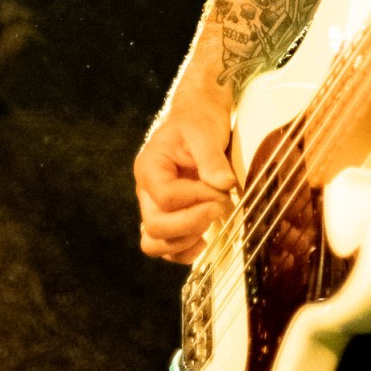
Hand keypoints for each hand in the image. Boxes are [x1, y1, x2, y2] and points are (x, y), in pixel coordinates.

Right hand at [135, 91, 238, 265]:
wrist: (198, 119)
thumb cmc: (198, 121)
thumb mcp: (205, 131)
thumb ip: (212, 158)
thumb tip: (224, 184)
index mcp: (150, 167)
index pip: (166, 198)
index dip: (196, 199)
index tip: (221, 190)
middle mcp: (146, 191)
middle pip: (155, 225)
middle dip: (191, 222)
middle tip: (220, 207)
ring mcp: (154, 207)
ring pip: (155, 243)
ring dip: (186, 240)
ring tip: (211, 221)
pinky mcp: (168, 218)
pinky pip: (165, 248)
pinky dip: (183, 252)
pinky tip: (205, 239)